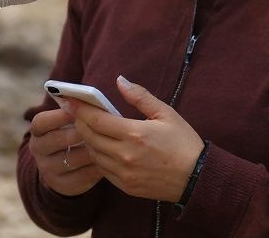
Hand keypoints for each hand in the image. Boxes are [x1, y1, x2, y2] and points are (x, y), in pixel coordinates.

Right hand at [27, 107, 103, 195]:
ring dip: (89, 151)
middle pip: (55, 140)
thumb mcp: (67, 123)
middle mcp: (38, 150)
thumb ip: (74, 112)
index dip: (57, 116)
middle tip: (96, 128)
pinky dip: (95, 168)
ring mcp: (47, 170)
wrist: (64, 167)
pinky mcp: (62, 185)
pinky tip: (107, 160)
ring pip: (70, 159)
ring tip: (106, 144)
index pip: (41, 122)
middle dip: (77, 133)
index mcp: (38, 131)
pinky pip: (81, 176)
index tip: (76, 110)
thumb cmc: (72, 134)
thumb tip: (90, 101)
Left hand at [70, 76, 203, 201]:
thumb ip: (140, 96)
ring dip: (87, 140)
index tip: (71, 99)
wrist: (197, 179)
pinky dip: (97, 156)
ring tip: (86, 127)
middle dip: (79, 122)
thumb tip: (119, 80)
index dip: (81, 109)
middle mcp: (125, 156)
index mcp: (134, 134)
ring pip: (94, 154)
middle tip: (75, 111)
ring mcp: (124, 174)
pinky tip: (100, 147)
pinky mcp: (126, 187)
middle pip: (90, 137)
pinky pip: (102, 170)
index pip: (96, 120)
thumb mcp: (166, 114)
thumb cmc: (184, 143)